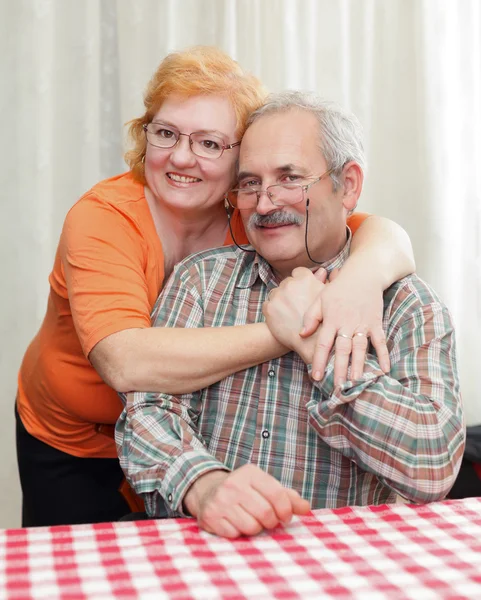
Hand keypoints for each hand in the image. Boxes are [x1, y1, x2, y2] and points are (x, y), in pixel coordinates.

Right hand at [183, 465, 309, 537]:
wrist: (208, 491)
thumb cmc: (245, 491)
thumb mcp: (265, 486)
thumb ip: (288, 497)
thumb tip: (306, 508)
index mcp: (250, 472)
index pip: (277, 494)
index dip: (286, 510)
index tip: (286, 517)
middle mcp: (233, 484)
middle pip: (265, 513)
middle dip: (271, 522)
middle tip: (268, 521)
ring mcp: (220, 500)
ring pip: (251, 527)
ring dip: (255, 528)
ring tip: (250, 520)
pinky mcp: (210, 517)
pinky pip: (235, 534)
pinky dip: (239, 533)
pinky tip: (235, 523)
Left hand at [263, 267, 326, 361]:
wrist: (311, 343)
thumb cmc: (323, 321)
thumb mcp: (325, 299)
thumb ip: (323, 282)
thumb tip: (322, 270)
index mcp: (305, 278)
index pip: (298, 272)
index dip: (300, 281)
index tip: (302, 291)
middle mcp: (290, 284)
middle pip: (286, 282)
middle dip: (290, 291)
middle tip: (297, 305)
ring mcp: (278, 295)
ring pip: (275, 293)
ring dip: (280, 300)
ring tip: (290, 313)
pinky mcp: (268, 308)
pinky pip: (267, 305)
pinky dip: (272, 311)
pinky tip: (282, 319)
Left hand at [302, 268, 389, 384]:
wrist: (363, 275)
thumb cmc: (339, 288)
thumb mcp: (320, 298)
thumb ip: (311, 317)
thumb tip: (302, 334)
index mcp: (332, 319)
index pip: (324, 344)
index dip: (319, 360)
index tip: (316, 376)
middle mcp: (347, 323)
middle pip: (342, 350)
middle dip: (339, 369)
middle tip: (336, 387)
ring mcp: (363, 324)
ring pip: (360, 348)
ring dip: (358, 365)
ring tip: (356, 382)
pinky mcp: (376, 323)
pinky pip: (380, 341)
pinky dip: (383, 355)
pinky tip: (384, 370)